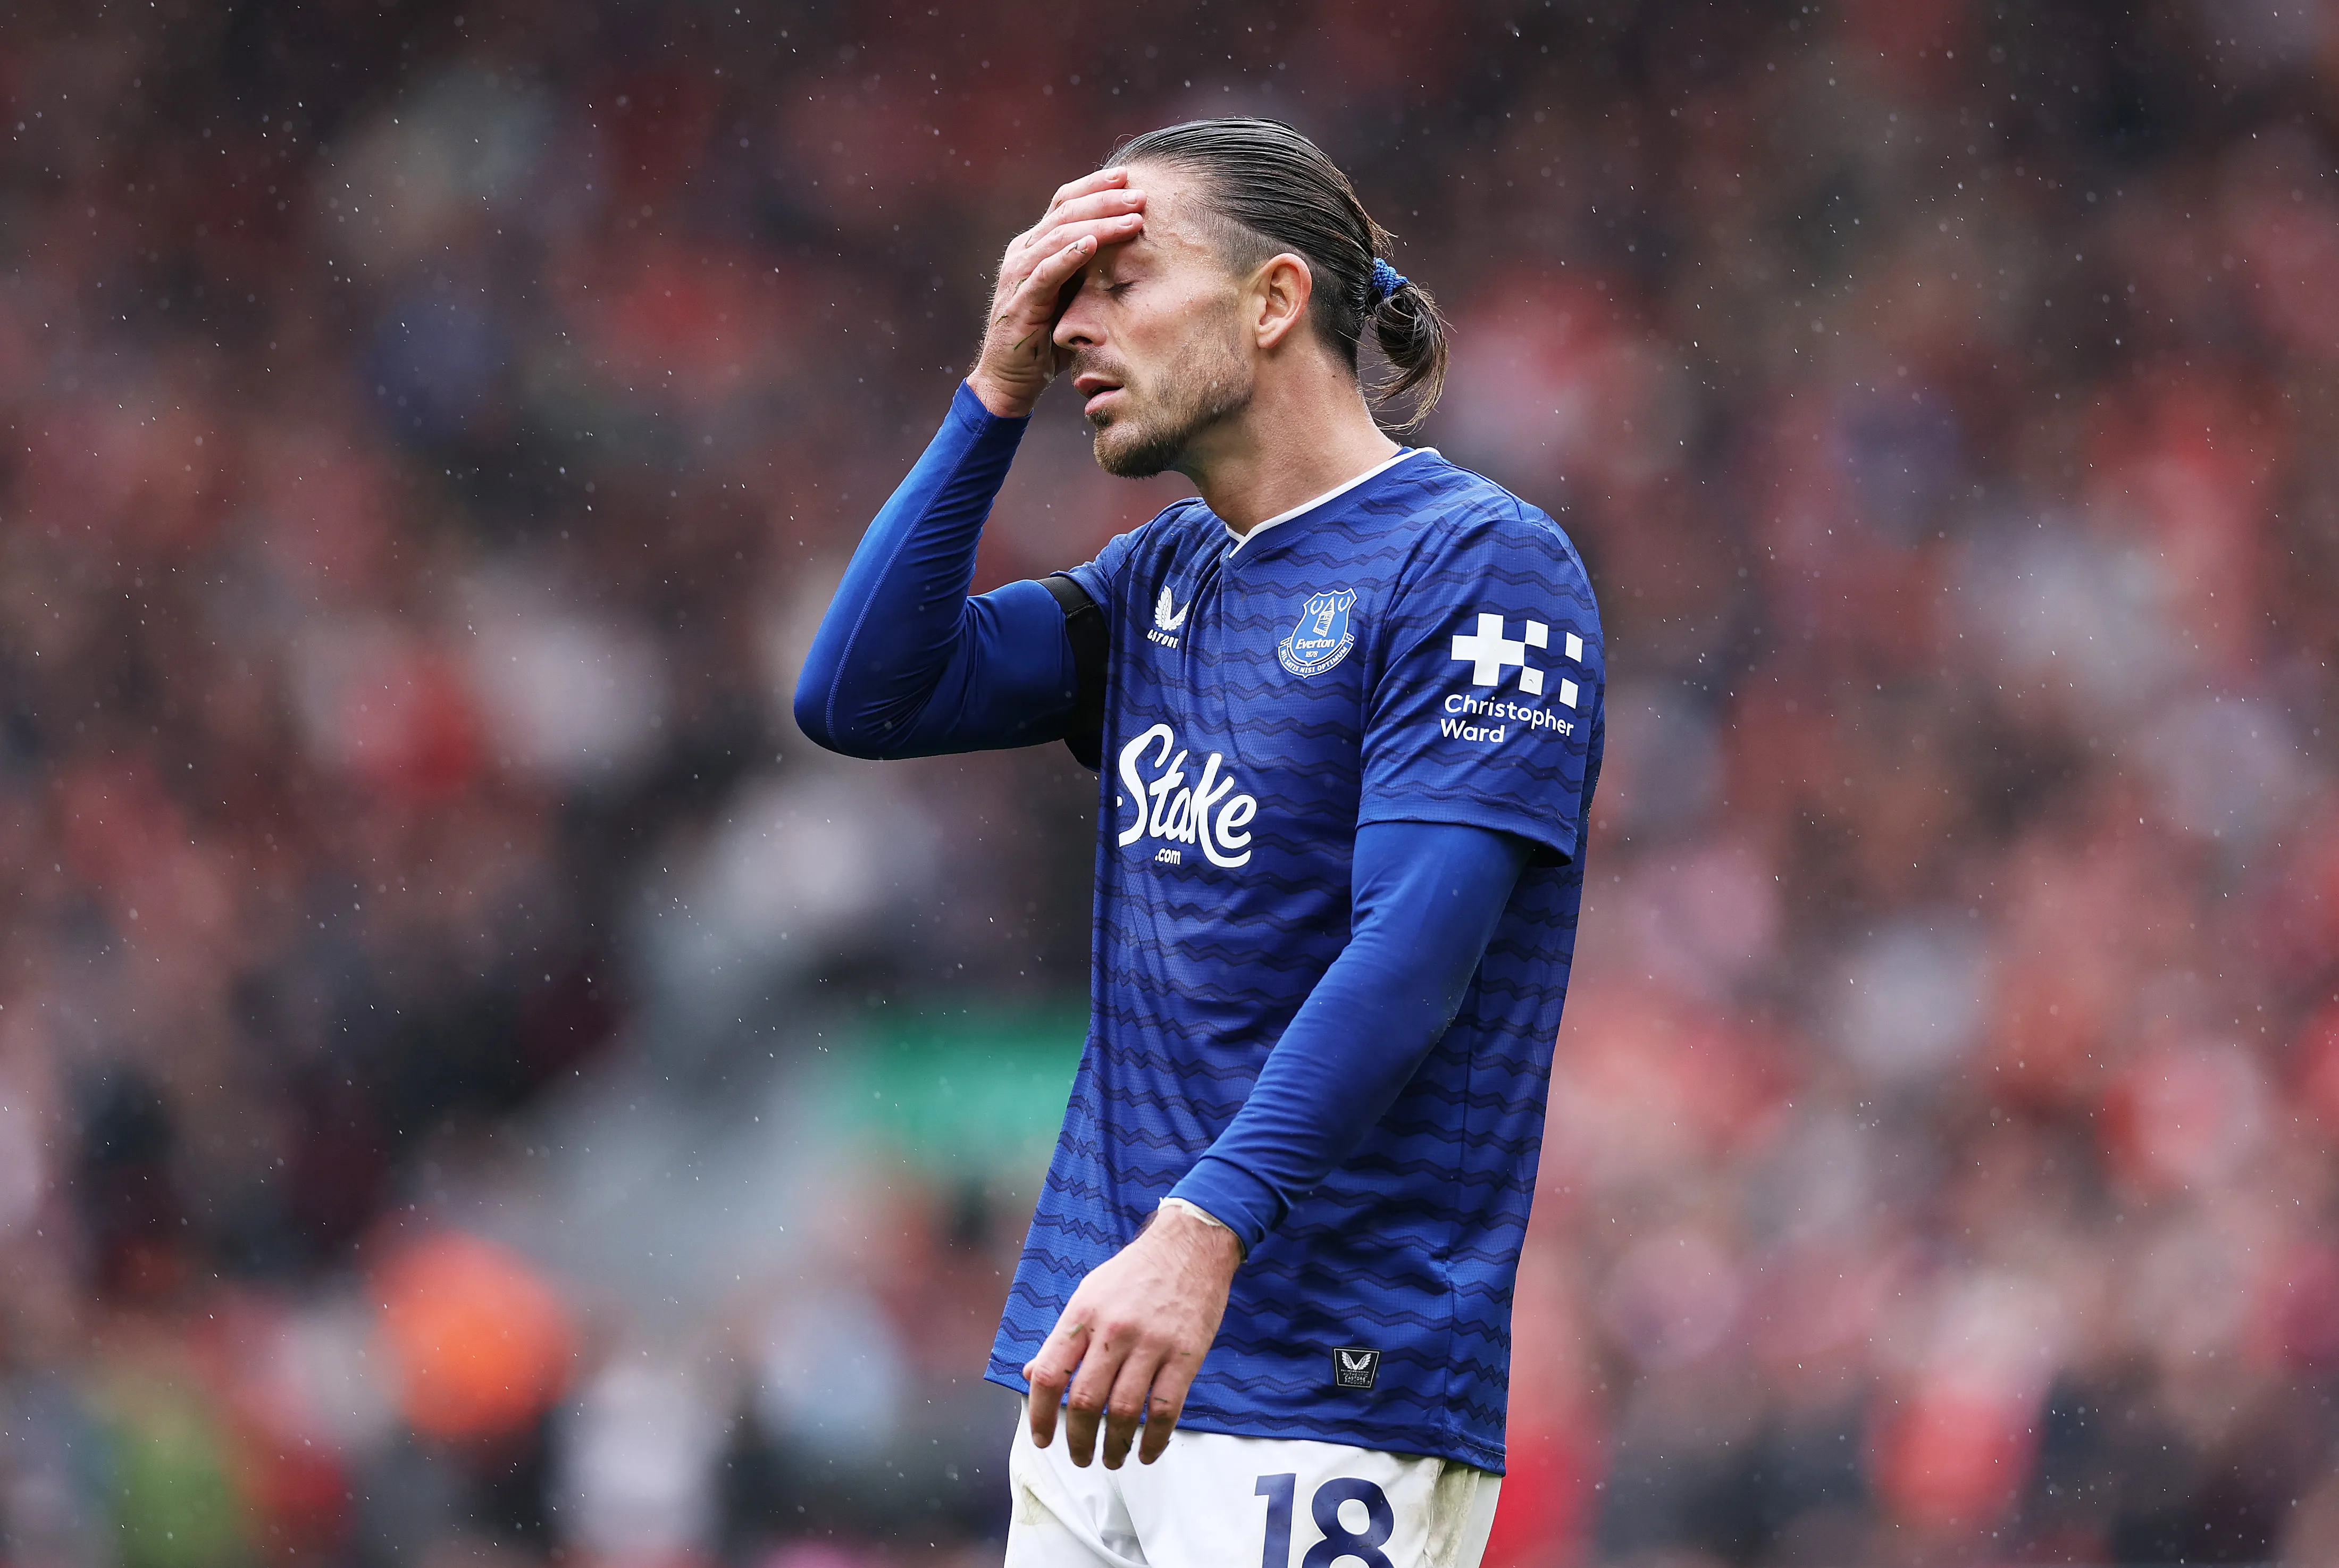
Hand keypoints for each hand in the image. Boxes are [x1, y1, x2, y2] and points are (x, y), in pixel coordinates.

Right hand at [966, 168, 1146, 418]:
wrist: (1010, 379)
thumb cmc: (1046, 339)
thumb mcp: (1072, 296)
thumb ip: (1088, 271)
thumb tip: (1130, 250)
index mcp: (1035, 245)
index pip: (1064, 202)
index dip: (1095, 186)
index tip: (1128, 178)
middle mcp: (1023, 252)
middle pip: (1065, 210)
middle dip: (1105, 199)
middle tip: (1140, 195)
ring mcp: (1019, 274)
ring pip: (1059, 234)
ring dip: (1099, 223)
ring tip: (1131, 218)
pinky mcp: (1021, 300)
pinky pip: (1046, 271)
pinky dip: (1070, 254)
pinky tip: (1093, 243)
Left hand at [1024, 1205, 1239, 1467]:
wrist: (1190, 1245)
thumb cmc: (1135, 1272)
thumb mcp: (1089, 1293)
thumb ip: (1062, 1337)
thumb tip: (1032, 1375)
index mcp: (1083, 1314)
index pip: (1049, 1374)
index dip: (1040, 1415)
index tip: (1041, 1439)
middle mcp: (1113, 1330)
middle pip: (1085, 1400)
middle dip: (1078, 1440)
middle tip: (1080, 1457)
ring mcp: (1151, 1343)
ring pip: (1124, 1411)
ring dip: (1115, 1446)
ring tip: (1112, 1459)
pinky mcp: (1185, 1355)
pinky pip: (1165, 1409)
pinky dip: (1154, 1440)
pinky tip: (1147, 1452)